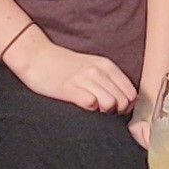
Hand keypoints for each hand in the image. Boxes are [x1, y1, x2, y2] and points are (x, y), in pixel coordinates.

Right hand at [5, 30, 136, 114]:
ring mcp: (84, 79)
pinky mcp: (69, 88)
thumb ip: (110, 79)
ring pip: (110, 104)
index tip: (115, 108)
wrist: (37, 57)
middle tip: (103, 110)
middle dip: (116, 111)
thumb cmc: (65, 65)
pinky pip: (91, 104)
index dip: (127, 105)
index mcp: (107, 65)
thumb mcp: (93, 66)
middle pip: (123, 101)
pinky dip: (89, 109)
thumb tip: (127, 101)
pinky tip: (82, 105)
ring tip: (93, 108)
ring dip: (103, 111)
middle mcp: (98, 71)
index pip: (132, 93)